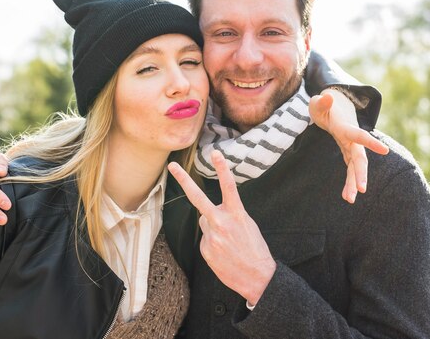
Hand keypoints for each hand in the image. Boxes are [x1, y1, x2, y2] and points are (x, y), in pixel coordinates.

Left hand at [168, 151, 275, 305]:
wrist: (257, 277)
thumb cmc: (255, 249)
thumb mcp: (248, 225)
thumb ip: (229, 214)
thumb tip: (208, 215)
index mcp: (237, 214)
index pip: (228, 186)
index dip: (222, 168)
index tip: (215, 152)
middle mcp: (221, 223)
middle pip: (198, 198)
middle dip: (184, 180)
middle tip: (172, 165)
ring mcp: (211, 236)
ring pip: (205, 222)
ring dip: (213, 228)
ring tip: (228, 243)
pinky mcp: (205, 249)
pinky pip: (205, 239)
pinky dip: (213, 243)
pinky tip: (224, 253)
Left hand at [310, 89, 388, 202]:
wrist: (337, 107)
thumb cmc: (325, 106)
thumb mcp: (319, 103)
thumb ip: (322, 101)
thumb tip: (327, 97)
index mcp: (345, 127)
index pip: (359, 135)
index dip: (370, 142)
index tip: (385, 150)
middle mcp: (352, 139)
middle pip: (359, 157)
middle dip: (360, 173)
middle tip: (362, 190)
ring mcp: (351, 147)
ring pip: (356, 167)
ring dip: (354, 183)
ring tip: (350, 200)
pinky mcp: (348, 153)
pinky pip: (350, 170)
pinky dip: (349, 183)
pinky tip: (346, 197)